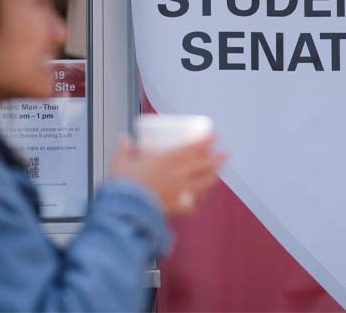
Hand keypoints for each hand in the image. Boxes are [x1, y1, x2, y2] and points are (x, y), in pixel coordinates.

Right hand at [109, 135, 225, 214]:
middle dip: (217, 158)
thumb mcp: (119, 162)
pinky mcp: (175, 207)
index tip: (216, 136)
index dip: (206, 141)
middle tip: (225, 154)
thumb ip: (122, 149)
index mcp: (167, 160)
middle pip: (204, 165)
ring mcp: (178, 191)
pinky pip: (189, 206)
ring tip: (218, 175)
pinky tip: (196, 205)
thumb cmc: (123, 184)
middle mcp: (177, 174)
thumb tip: (124, 137)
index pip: (192, 148)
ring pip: (203, 184)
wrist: (125, 209)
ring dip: (213, 178)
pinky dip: (193, 205)